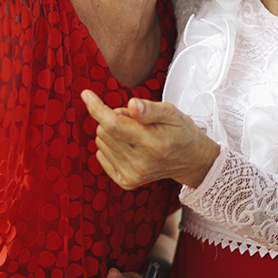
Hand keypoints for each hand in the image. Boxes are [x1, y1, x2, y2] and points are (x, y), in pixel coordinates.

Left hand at [81, 91, 218, 189]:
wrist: (191, 161)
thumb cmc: (180, 132)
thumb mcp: (172, 113)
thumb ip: (150, 109)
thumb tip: (130, 105)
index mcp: (152, 143)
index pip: (114, 125)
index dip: (97, 108)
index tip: (86, 94)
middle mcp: (141, 163)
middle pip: (104, 131)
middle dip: (114, 117)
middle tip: (136, 120)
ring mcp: (132, 175)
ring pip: (101, 141)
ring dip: (113, 132)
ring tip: (136, 133)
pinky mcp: (126, 182)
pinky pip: (101, 155)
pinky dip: (111, 146)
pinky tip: (130, 146)